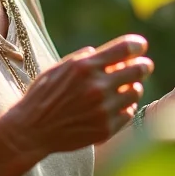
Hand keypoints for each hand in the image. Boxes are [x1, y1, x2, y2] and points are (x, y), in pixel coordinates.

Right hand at [7, 34, 153, 157]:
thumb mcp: (58, 68)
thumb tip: (104, 53)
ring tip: (123, 89)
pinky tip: (113, 107)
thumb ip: (83, 59)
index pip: (125, 48)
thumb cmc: (43, 95)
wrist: (31, 130)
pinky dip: (124, 108)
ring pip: (135, 92)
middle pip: (138, 70)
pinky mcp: (106, 128)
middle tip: (143, 67)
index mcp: (84, 67)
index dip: (137, 45)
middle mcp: (97, 86)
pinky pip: (128, 113)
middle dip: (142, 66)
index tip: (140, 46)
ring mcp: (103, 109)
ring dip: (132, 88)